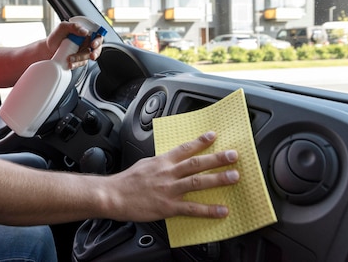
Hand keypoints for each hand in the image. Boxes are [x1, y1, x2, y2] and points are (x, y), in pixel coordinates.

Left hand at [46, 20, 102, 68]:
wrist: (48, 49)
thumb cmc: (56, 36)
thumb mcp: (63, 27)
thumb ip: (74, 26)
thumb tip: (85, 31)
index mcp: (84, 32)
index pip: (97, 34)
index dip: (98, 40)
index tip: (93, 44)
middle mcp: (85, 41)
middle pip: (97, 47)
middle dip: (95, 52)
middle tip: (91, 55)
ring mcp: (83, 51)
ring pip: (88, 56)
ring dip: (80, 58)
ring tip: (70, 58)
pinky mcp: (79, 59)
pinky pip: (81, 63)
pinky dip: (76, 64)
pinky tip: (70, 63)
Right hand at [107, 131, 238, 221]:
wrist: (113, 196)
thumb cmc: (126, 182)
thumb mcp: (144, 164)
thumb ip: (160, 163)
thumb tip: (171, 160)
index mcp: (161, 162)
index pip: (184, 148)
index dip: (200, 141)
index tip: (214, 136)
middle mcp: (167, 173)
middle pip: (196, 163)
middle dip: (217, 158)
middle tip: (233, 155)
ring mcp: (169, 190)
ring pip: (198, 182)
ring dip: (218, 179)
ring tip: (234, 177)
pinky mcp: (168, 206)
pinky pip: (192, 208)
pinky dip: (208, 210)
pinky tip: (221, 210)